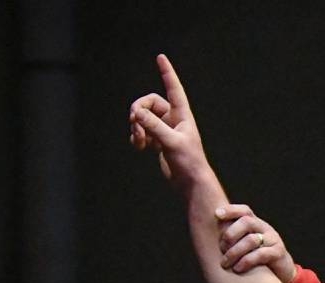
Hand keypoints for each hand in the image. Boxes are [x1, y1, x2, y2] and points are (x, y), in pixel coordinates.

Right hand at [129, 54, 209, 191]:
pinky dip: (137, 137)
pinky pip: (142, 132)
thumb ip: (153, 126)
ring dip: (137, 127)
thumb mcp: (171, 142)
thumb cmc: (188, 162)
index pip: (174, 89)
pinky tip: (138, 146)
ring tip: (139, 141)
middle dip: (139, 111)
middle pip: (149, 103)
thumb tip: (136, 112)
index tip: (161, 58)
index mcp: (182, 115)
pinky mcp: (158, 142)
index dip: (167, 73)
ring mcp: (165, 131)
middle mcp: (173, 120)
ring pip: (143, 118)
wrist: (190, 183)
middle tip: (134, 121)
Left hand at [215, 204, 296, 282]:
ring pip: (251, 240)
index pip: (244, 211)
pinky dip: (246, 261)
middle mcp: (265, 228)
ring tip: (226, 263)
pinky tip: (238, 269)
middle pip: (246, 222)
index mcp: (256, 224)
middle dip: (230, 234)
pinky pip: (260, 254)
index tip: (217, 214)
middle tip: (221, 249)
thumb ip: (235, 239)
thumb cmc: (258, 260)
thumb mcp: (247, 246)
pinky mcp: (278, 253)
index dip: (230, 210)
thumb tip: (211, 237)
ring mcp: (273, 239)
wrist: (282, 273)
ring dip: (234, 252)